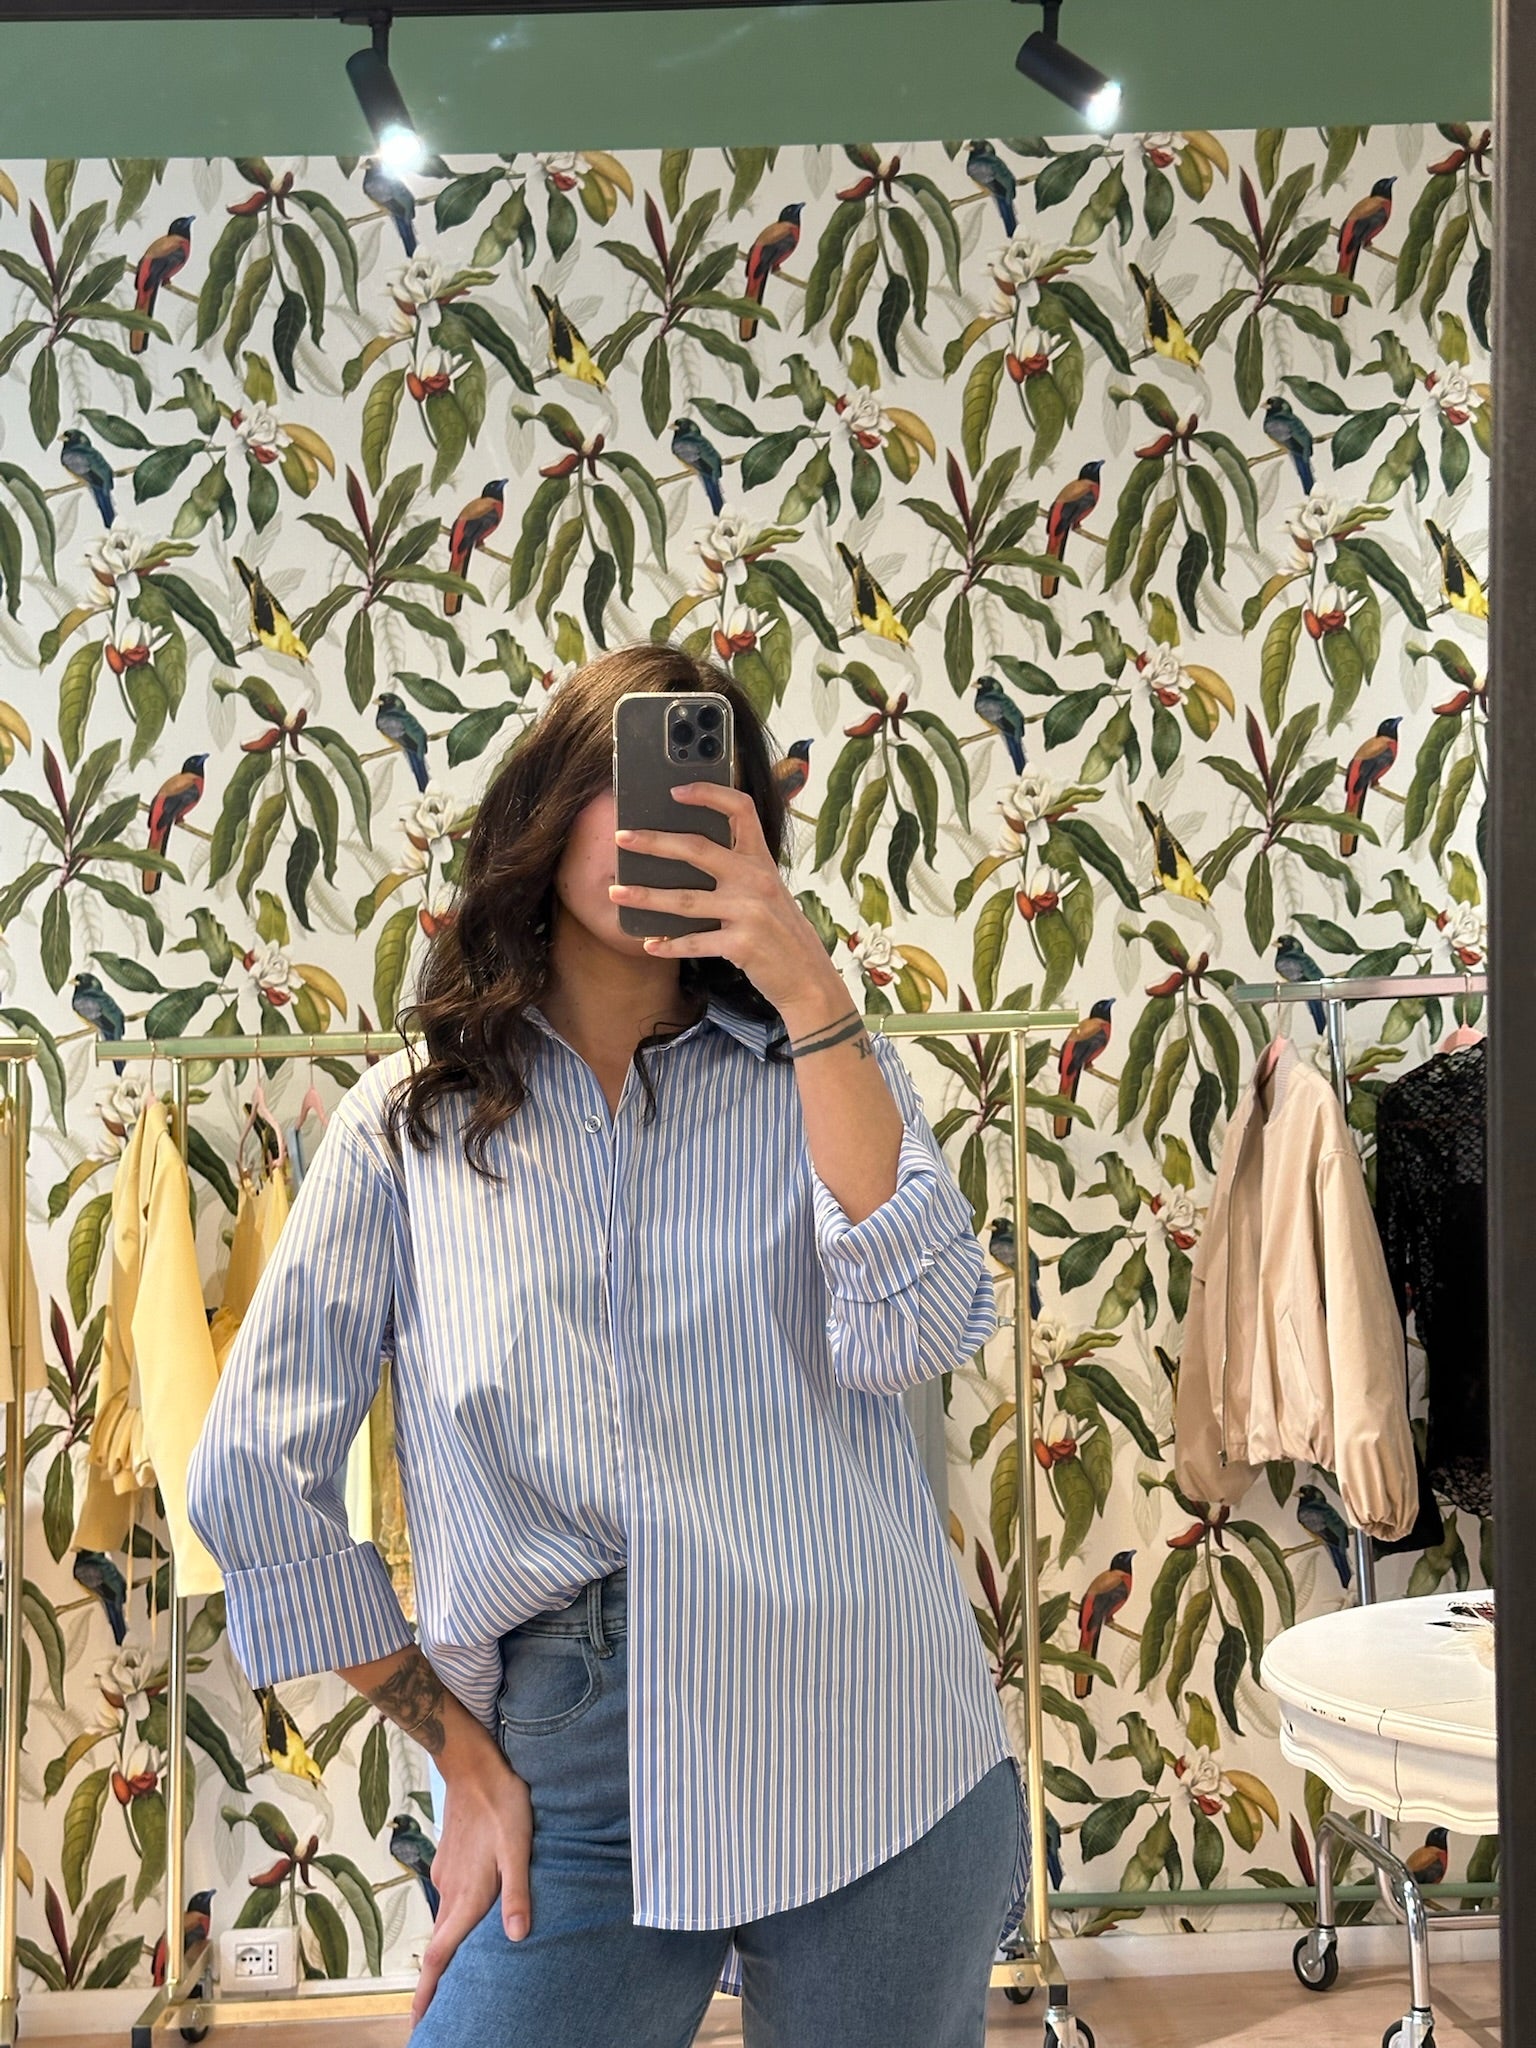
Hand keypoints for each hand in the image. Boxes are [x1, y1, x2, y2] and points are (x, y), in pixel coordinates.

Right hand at [410, 1739, 532, 2024]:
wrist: (473, 1767)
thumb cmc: (501, 1805)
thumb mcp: (519, 1847)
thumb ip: (517, 1892)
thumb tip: (517, 1937)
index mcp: (466, 1896)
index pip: (440, 1955)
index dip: (429, 1992)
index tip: (418, 2023)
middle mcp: (450, 1892)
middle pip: (437, 1948)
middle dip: (433, 1983)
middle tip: (432, 2014)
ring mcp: (446, 1877)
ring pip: (443, 1925)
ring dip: (444, 1953)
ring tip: (453, 1977)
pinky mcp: (449, 1863)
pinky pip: (449, 1903)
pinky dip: (452, 1923)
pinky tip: (467, 1923)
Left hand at [609, 783, 845, 1016]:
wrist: (808, 977)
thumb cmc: (780, 932)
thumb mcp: (768, 892)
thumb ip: (738, 871)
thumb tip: (683, 856)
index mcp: (761, 861)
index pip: (740, 809)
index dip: (709, 793)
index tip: (676, 791)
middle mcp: (756, 880)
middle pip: (697, 849)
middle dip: (654, 842)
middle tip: (622, 838)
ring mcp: (749, 912)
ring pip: (685, 900)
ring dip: (646, 896)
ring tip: (617, 892)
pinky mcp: (741, 945)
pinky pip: (695, 942)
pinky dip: (669, 944)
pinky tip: (650, 944)